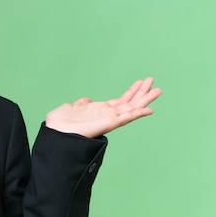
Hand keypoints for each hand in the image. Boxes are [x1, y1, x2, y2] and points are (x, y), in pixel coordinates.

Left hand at [45, 77, 161, 137]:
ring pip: (132, 108)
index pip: (120, 101)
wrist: (56, 134)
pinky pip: (127, 118)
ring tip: (158, 89)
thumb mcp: (70, 108)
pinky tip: (149, 109)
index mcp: (99, 111)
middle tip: (153, 81)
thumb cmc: (59, 125)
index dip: (131, 92)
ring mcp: (109, 119)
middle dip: (142, 93)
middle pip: (129, 103)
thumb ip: (80, 104)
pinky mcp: (109, 124)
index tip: (140, 82)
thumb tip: (86, 100)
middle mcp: (107, 115)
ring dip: (145, 99)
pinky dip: (138, 113)